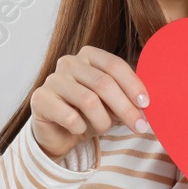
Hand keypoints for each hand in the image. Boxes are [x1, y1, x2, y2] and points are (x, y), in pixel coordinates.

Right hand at [30, 46, 150, 160]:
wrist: (58, 134)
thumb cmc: (89, 114)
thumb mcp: (112, 103)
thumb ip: (127, 96)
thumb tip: (147, 104)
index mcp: (89, 55)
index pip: (115, 65)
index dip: (133, 85)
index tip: (146, 105)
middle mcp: (69, 62)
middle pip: (104, 83)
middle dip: (125, 108)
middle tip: (139, 127)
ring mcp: (52, 79)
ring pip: (89, 100)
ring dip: (103, 121)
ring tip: (103, 129)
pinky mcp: (40, 99)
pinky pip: (69, 116)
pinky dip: (80, 128)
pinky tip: (78, 129)